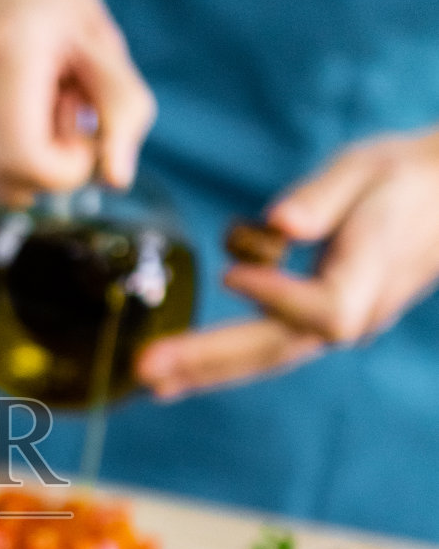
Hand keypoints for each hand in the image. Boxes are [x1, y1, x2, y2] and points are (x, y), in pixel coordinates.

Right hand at [0, 0, 155, 205]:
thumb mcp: (102, 39)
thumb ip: (123, 110)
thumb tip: (116, 179)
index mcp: (6, 53)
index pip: (26, 164)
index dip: (66, 169)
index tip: (82, 129)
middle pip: (4, 182)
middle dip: (46, 166)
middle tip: (58, 109)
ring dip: (14, 162)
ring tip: (26, 104)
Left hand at [137, 129, 438, 399]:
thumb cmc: (402, 176)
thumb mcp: (363, 168)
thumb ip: (319, 197)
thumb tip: (278, 226)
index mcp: (370, 274)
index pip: (323, 306)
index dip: (278, 294)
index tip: (232, 273)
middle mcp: (356, 314)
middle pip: (277, 348)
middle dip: (209, 359)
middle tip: (146, 368)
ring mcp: (340, 326)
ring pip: (268, 355)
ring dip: (207, 368)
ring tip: (150, 380)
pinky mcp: (323, 324)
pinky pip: (269, 346)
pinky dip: (223, 358)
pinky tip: (178, 370)